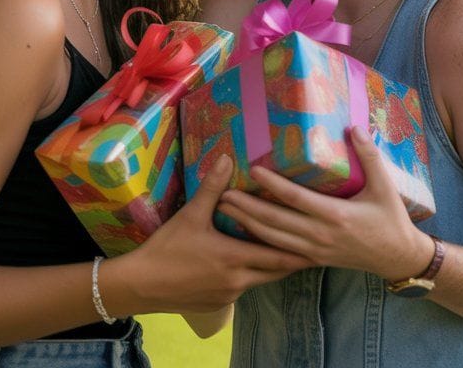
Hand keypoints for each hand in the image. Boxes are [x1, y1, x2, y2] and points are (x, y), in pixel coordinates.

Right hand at [124, 155, 313, 313]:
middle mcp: (238, 280)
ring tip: (288, 252)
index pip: (279, 256)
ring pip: (261, 281)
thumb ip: (212, 187)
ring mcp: (228, 295)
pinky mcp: (217, 304)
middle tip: (312, 246)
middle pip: (276, 272)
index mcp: (235, 258)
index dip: (301, 251)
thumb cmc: (167, 248)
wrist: (141, 285)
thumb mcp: (190, 215)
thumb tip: (228, 158)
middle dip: (293, 259)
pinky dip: (253, 276)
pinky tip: (251, 265)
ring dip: (273, 267)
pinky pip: (243, 288)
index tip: (320, 243)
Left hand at [216, 126, 434, 279]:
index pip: (295, 198)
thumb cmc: (391, 219)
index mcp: (335, 215)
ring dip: (247, 224)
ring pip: (272, 239)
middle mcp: (319, 235)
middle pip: (275, 221)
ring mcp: (314, 250)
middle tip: (221, 193)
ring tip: (224, 210)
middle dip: (246, 208)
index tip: (252, 170)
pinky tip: (245, 231)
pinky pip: (281, 251)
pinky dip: (260, 241)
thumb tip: (354, 126)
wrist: (397, 258)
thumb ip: (369, 156)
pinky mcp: (313, 259)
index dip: (272, 185)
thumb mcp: (385, 186)